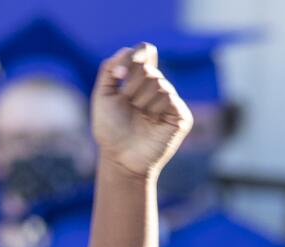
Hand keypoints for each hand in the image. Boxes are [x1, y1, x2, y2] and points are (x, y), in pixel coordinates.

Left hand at [90, 44, 192, 180]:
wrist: (120, 158)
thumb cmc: (110, 130)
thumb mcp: (103, 96)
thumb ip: (109, 69)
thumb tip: (127, 50)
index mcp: (140, 79)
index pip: (145, 51)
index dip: (133, 57)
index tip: (117, 75)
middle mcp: (157, 86)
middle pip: (148, 68)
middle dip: (132, 87)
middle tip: (129, 107)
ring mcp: (170, 100)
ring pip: (159, 83)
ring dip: (142, 101)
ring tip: (140, 117)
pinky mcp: (181, 115)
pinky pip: (169, 97)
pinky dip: (155, 108)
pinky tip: (152, 121)